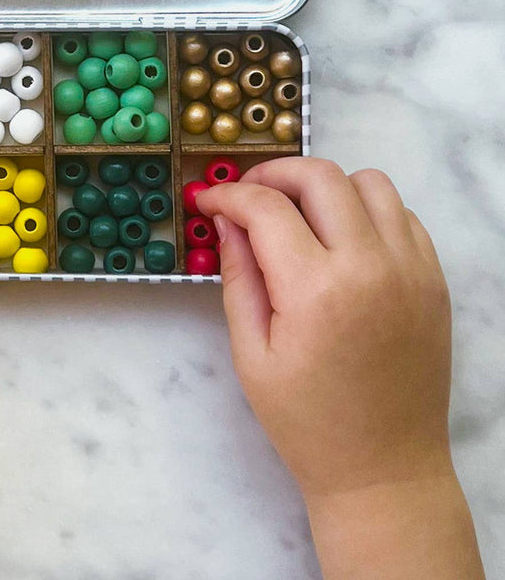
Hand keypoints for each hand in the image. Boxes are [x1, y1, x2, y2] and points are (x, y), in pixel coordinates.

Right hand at [197, 158, 482, 578]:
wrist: (385, 468)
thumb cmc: (305, 419)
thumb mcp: (251, 352)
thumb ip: (239, 275)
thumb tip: (227, 219)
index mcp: (316, 290)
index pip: (266, 208)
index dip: (228, 196)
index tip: (208, 201)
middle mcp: (370, 266)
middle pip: (319, 176)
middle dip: (272, 174)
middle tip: (247, 197)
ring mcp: (411, 269)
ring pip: (369, 182)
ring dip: (325, 187)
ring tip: (298, 215)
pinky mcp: (433, 279)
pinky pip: (402, 214)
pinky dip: (366, 210)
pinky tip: (341, 239)